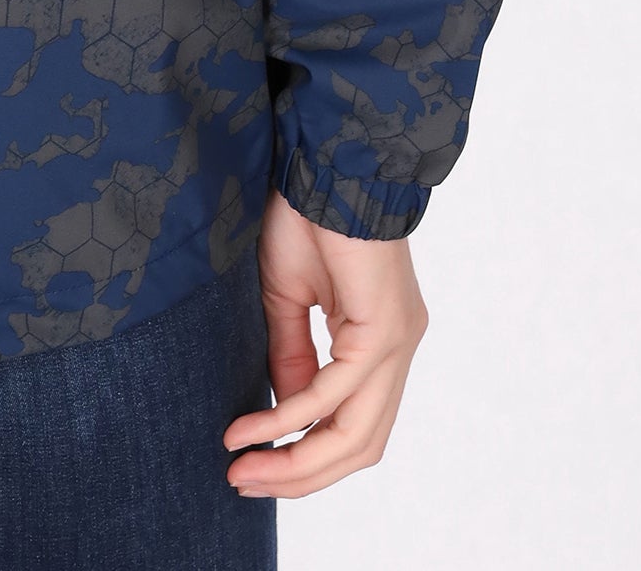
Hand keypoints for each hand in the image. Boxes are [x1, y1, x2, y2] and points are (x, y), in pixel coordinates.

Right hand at [223, 189, 426, 497]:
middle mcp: (397, 349)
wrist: (325, 158)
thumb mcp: (286, 297)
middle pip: (358, 446)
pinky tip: (252, 429)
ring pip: (356, 434)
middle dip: (299, 475)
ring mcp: (397, 342)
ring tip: (244, 468)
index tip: (249, 467)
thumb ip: (292, 356)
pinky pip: (336, 392)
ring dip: (297, 461)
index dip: (304, 458)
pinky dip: (291, 417)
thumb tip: (284, 414)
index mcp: (379, 342)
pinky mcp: (384, 329)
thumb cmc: (305, 213)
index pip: (352, 427)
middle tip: (242, 481)